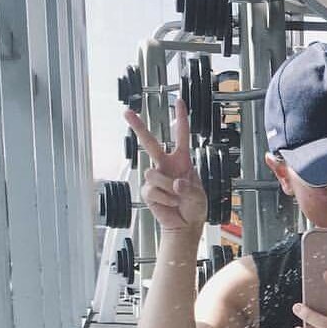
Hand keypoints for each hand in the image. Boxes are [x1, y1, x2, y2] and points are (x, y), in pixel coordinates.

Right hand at [124, 99, 207, 232]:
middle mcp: (166, 165)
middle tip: (126, 112)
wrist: (186, 226)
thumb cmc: (195, 208)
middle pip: (150, 143)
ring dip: (168, 188)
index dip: (181, 119)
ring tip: (177, 198)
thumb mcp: (199, 197)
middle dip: (138, 127)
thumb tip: (176, 183)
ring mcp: (155, 177)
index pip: (181, 136)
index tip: (179, 101)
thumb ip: (189, 188)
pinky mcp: (148, 191)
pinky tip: (170, 204)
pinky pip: (153, 190)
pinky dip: (165, 199)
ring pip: (153, 173)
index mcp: (182, 161)